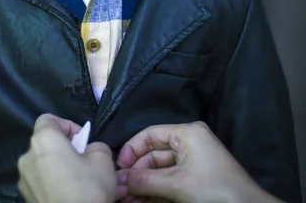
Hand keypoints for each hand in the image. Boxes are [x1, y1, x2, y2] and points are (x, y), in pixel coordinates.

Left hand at [18, 113, 115, 202]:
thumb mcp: (103, 158)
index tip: (81, 141)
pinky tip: (67, 194)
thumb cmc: (87, 188)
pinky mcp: (25, 198)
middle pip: (44, 142)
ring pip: (40, 164)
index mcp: (43, 140)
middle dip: (63, 148)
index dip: (66, 126)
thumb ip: (94, 145)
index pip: (48, 119)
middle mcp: (27, 157)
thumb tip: (87, 151)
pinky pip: (38, 182)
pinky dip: (50, 183)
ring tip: (75, 181)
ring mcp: (23, 180)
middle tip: (82, 161)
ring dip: (56, 166)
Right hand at [116, 121, 280, 202]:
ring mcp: (193, 162)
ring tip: (126, 199)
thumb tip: (117, 182)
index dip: (131, 150)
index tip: (116, 169)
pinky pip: (170, 181)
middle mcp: (189, 142)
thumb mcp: (176, 185)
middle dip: (136, 172)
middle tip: (118, 190)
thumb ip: (145, 181)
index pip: (150, 135)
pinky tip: (141, 202)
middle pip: (154, 153)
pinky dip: (155, 191)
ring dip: (143, 185)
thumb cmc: (212, 190)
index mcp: (187, 133)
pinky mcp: (196, 180)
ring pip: (160, 170)